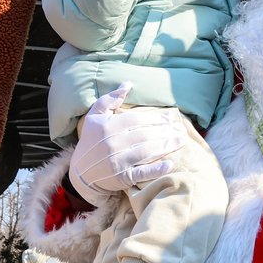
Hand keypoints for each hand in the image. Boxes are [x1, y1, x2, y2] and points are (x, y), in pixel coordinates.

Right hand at [69, 83, 190, 206]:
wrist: (80, 173)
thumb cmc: (90, 142)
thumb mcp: (94, 117)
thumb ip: (109, 100)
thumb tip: (128, 84)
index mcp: (107, 126)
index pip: (137, 119)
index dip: (156, 118)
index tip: (172, 117)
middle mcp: (112, 143)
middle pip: (145, 135)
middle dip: (166, 131)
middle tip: (182, 128)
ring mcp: (117, 161)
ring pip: (147, 151)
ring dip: (166, 146)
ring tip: (181, 140)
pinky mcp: (122, 177)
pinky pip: (142, 173)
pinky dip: (156, 170)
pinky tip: (170, 164)